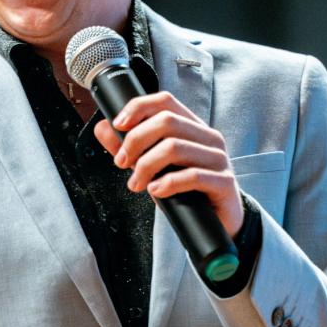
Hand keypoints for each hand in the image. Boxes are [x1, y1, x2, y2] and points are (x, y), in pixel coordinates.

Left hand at [93, 90, 243, 237]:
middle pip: (167, 122)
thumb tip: (102, 128)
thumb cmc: (186, 191)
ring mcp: (219, 159)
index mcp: (192, 127)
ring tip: (136, 184)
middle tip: (122, 163)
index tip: (118, 125)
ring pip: (175, 147)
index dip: (138, 108)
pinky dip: (168, 183)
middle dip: (135, 141)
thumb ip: (130, 147)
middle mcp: (208, 137)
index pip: (165, 101)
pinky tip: (155, 191)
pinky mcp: (224, 182)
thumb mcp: (154, 167)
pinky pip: (192, 176)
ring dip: (146, 166)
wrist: (218, 224)